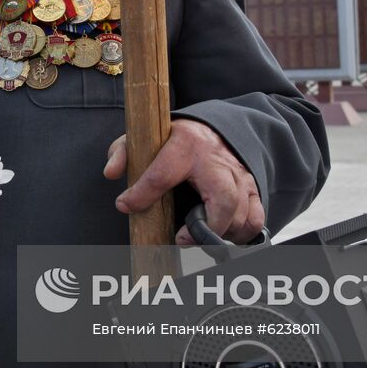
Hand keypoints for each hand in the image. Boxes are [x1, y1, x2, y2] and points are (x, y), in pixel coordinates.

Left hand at [105, 119, 264, 244]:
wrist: (215, 128)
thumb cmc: (176, 139)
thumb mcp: (145, 136)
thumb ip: (123, 152)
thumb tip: (111, 173)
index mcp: (186, 145)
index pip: (162, 174)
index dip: (140, 195)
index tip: (125, 205)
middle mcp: (216, 160)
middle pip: (222, 200)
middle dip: (204, 228)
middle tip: (181, 238)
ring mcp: (238, 175)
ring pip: (240, 213)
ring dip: (219, 234)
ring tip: (197, 237)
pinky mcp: (251, 187)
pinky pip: (255, 218)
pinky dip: (241, 234)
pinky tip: (220, 236)